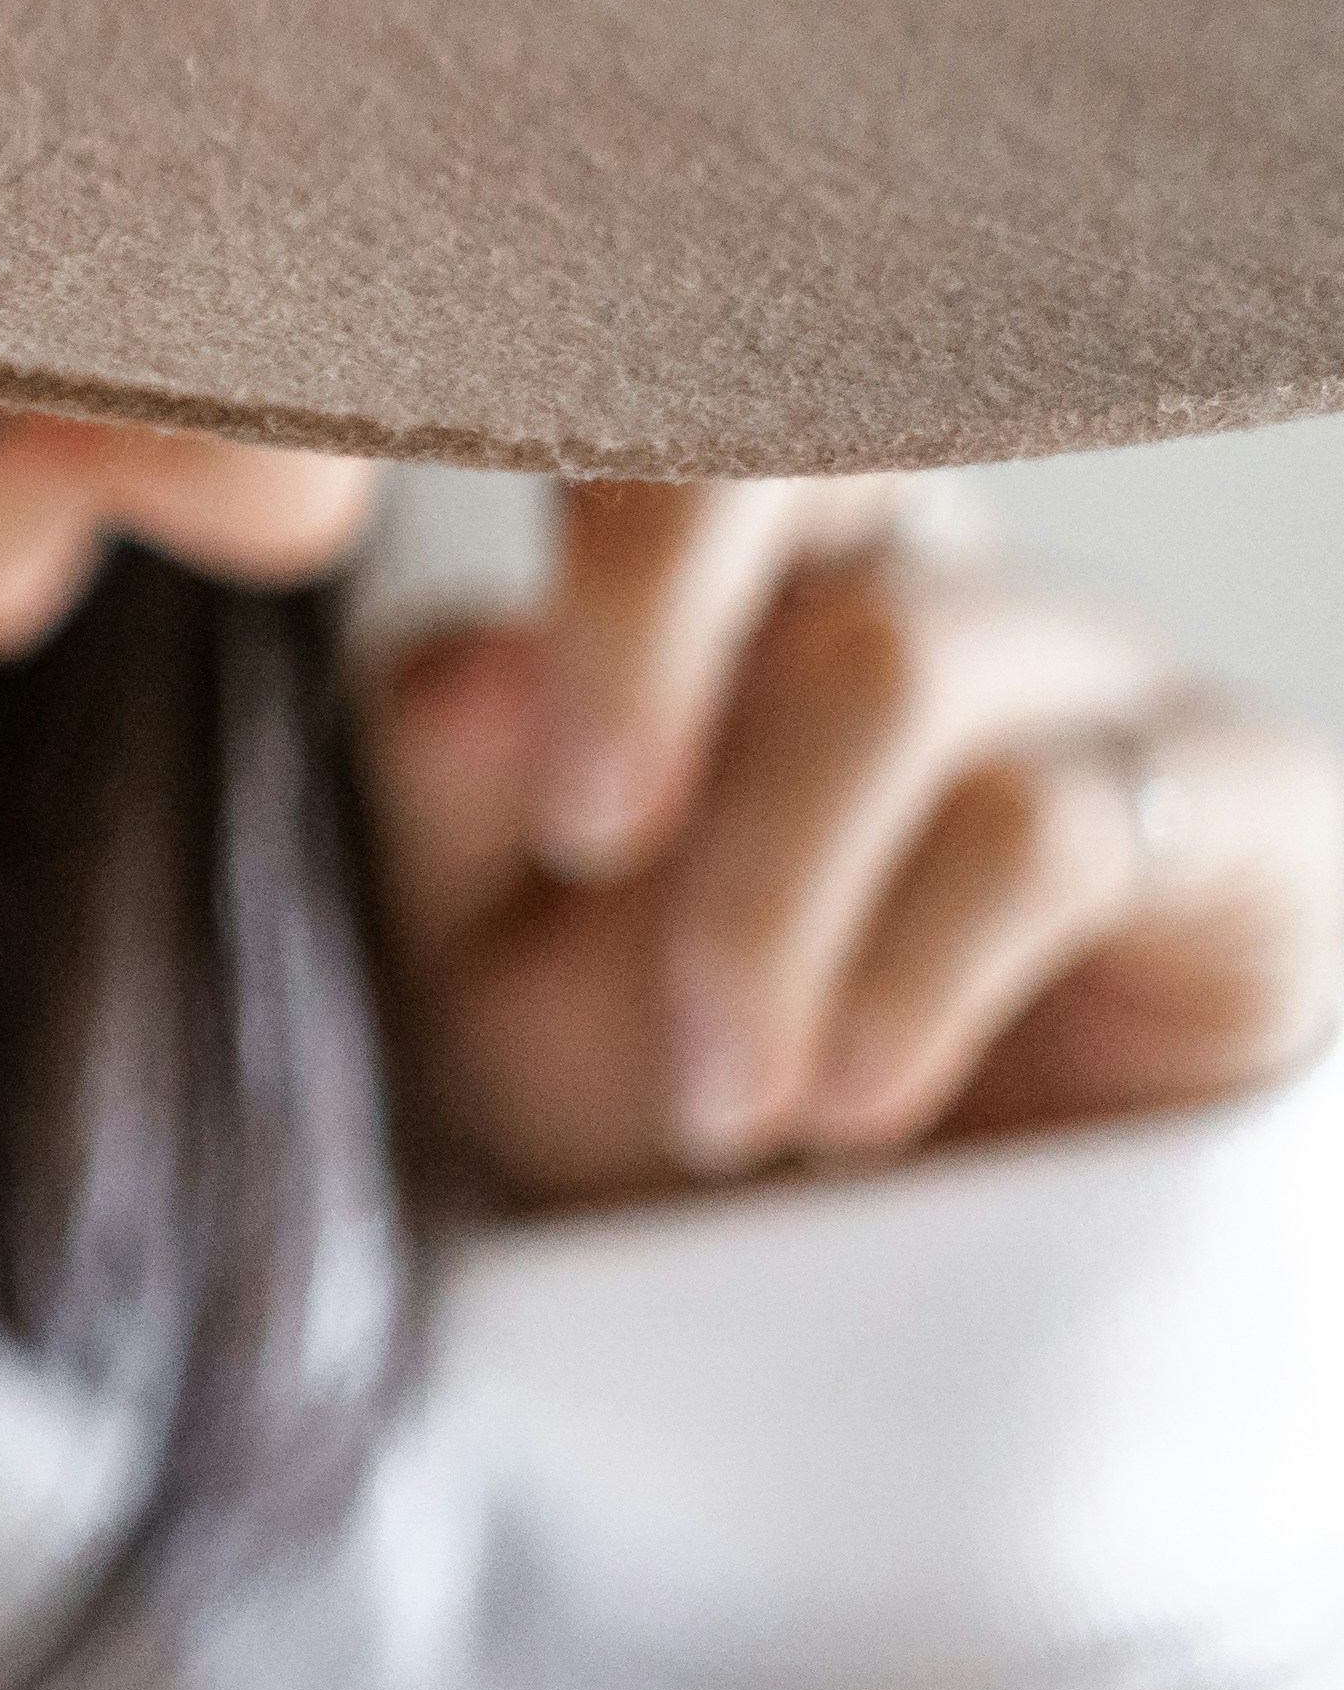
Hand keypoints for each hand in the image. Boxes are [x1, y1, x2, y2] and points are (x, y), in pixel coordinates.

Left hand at [365, 481, 1343, 1208]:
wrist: (862, 1292)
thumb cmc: (658, 1073)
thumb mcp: (487, 949)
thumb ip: (452, 783)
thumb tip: (469, 661)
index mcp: (720, 560)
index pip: (648, 398)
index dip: (553, 491)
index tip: (500, 734)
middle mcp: (913, 571)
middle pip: (785, 444)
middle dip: (642, 627)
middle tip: (585, 839)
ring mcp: (1084, 675)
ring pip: (893, 664)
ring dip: (765, 904)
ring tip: (724, 1095)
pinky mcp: (1236, 810)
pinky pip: (1051, 824)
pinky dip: (908, 979)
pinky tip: (851, 1105)